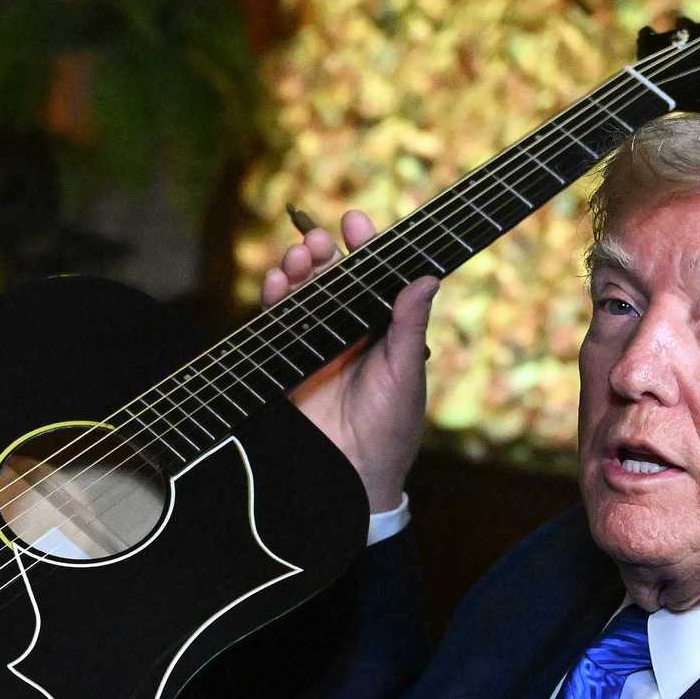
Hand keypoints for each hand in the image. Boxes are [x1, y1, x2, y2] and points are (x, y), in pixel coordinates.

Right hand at [262, 209, 438, 512]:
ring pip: (303, 296)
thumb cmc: (393, 430)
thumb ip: (409, 325)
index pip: (373, 277)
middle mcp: (350, 333)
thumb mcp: (406, 374)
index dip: (364, 247)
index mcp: (384, 330)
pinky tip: (274, 283)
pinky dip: (273, 302)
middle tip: (318, 240)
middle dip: (322, 253)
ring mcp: (318, 348)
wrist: (357, 478)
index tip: (355, 220)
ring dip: (297, 272)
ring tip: (296, 258)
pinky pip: (277, 326)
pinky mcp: (289, 367)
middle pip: (332, 279)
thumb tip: (426, 278)